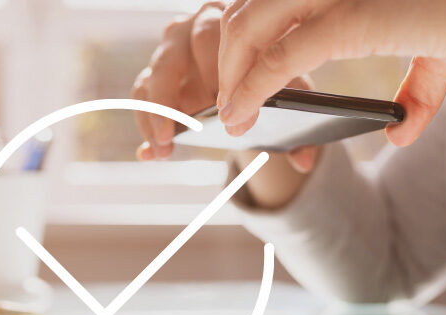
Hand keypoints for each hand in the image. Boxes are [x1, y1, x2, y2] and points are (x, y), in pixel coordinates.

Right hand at [131, 1, 318, 171]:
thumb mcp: (288, 92)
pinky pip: (141, 95)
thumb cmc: (269, 77)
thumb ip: (297, 121)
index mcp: (227, 21)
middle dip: (185, 93)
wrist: (246, 82)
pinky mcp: (154, 75)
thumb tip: (304, 161)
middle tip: (193, 129)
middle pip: (175, 53)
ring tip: (166, 145)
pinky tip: (152, 151)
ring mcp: (169, 52)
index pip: (215, 40)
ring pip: (154, 74)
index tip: (228, 113)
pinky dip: (147, 124)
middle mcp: (192, 29)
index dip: (219, 77)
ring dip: (157, 113)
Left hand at [217, 0, 445, 145]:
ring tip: (231, 117)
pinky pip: (281, 56)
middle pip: (245, 14)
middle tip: (227, 105)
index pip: (265, 5)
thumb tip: (399, 132)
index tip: (237, 82)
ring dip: (231, 79)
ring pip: (250, 31)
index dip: (243, 44)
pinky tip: (240, 115)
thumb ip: (413, 92)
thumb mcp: (437, 54)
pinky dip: (252, 88)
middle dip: (227, 64)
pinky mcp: (351, 16)